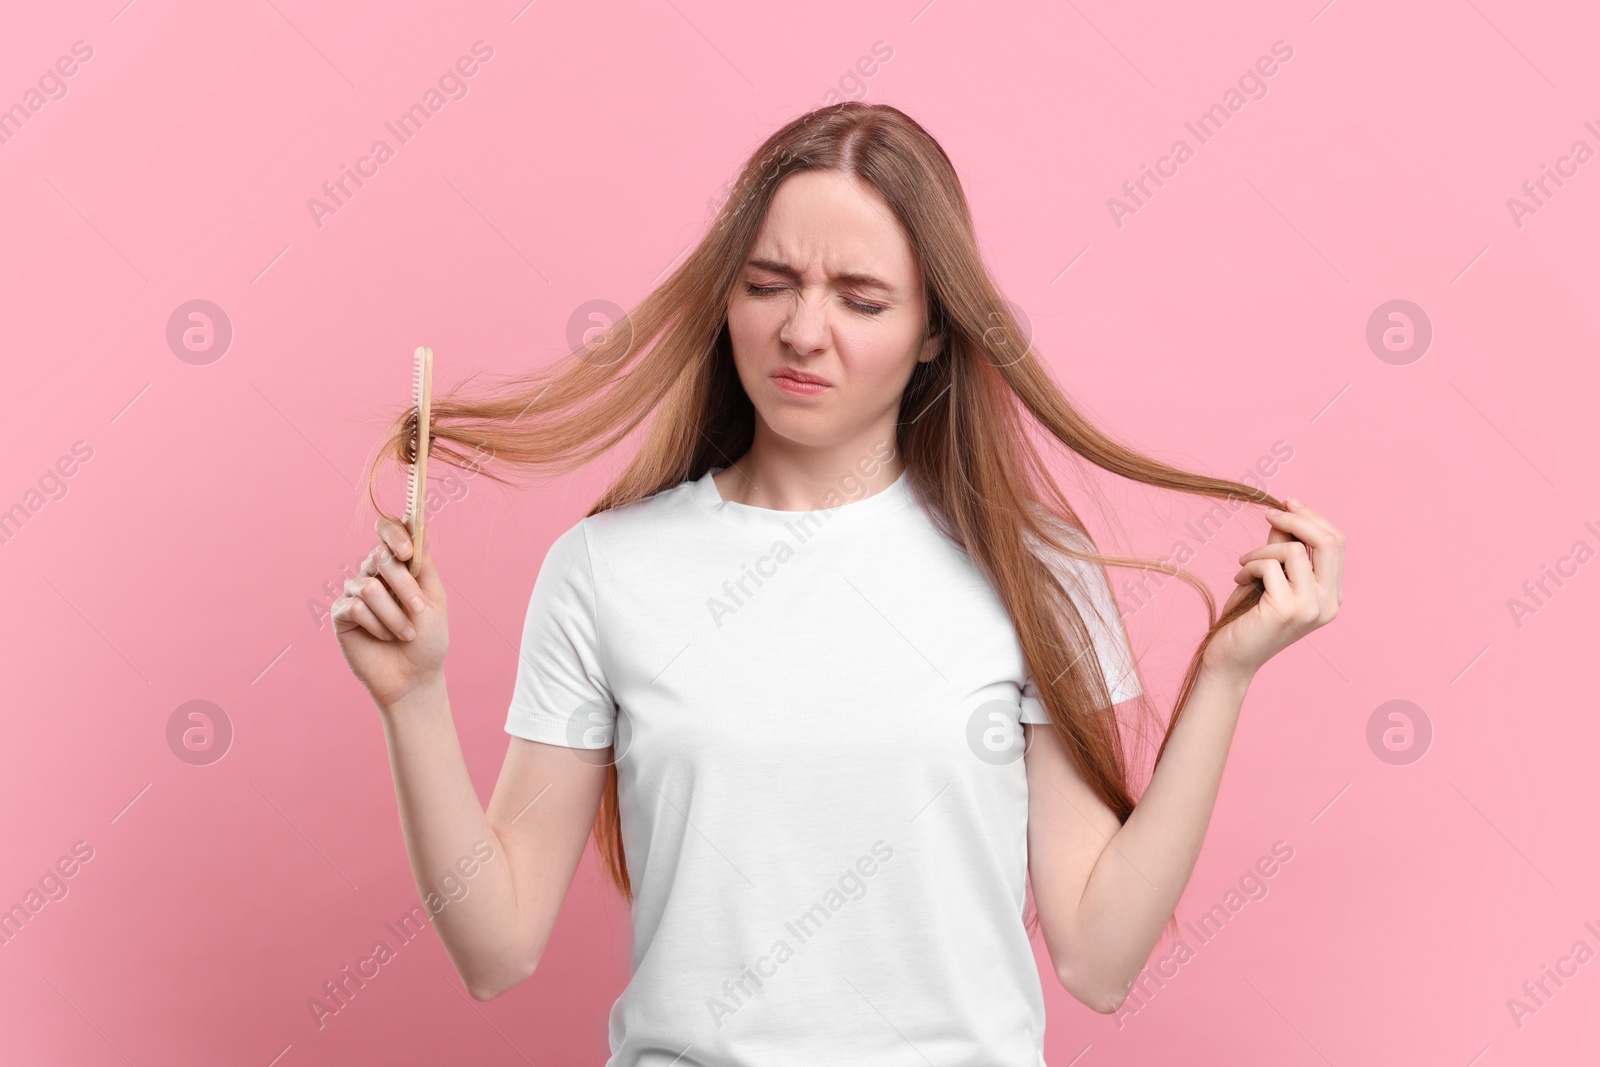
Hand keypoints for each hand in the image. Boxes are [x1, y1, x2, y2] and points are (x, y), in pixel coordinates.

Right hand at [332, 517, 448, 710]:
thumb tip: (420, 523)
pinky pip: (354, 607)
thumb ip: (424, 563)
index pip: (388, 531)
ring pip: (369, 586)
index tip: (408, 552)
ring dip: (394, 614)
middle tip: (419, 610)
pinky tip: (383, 637)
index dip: (394, 533)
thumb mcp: (434, 599)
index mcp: (399, 566)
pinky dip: (376, 624)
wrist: (415, 678)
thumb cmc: (428, 639)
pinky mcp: (341, 615)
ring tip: (406, 633)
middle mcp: (374, 574)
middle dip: (404, 585)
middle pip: (380, 556)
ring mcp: (355, 593)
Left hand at [1202, 498, 1344, 680]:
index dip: (1312, 517)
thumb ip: (1283, 545)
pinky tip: (1239, 579)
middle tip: (1269, 512)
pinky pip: (1270, 565)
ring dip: (1263, 549)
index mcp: (1332, 595)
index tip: (1287, 502)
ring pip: (1294, 550)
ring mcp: (1311, 608)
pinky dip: (1250, 565)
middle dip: (1298, 518)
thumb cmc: (1250, 617)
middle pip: (1330, 541)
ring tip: (1245, 564)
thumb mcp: (1271, 575)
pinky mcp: (1287, 610)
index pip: (1337, 543)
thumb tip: (1287, 511)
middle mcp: (1329, 603)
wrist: (1232, 657)